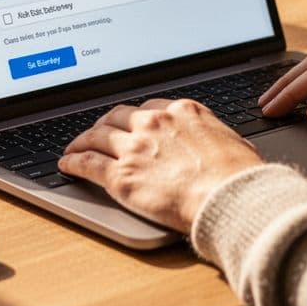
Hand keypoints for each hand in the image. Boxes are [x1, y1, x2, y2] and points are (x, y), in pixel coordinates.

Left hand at [58, 99, 263, 233]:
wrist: (230, 198)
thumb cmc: (240, 177)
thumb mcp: (234, 143)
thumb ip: (217, 139)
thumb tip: (225, 146)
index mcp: (182, 111)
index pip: (148, 107)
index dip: (133, 117)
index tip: (128, 123)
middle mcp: (154, 124)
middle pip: (117, 117)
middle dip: (105, 125)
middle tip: (97, 133)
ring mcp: (135, 149)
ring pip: (97, 137)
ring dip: (82, 141)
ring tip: (74, 147)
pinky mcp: (121, 177)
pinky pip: (87, 164)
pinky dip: (73, 162)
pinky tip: (66, 164)